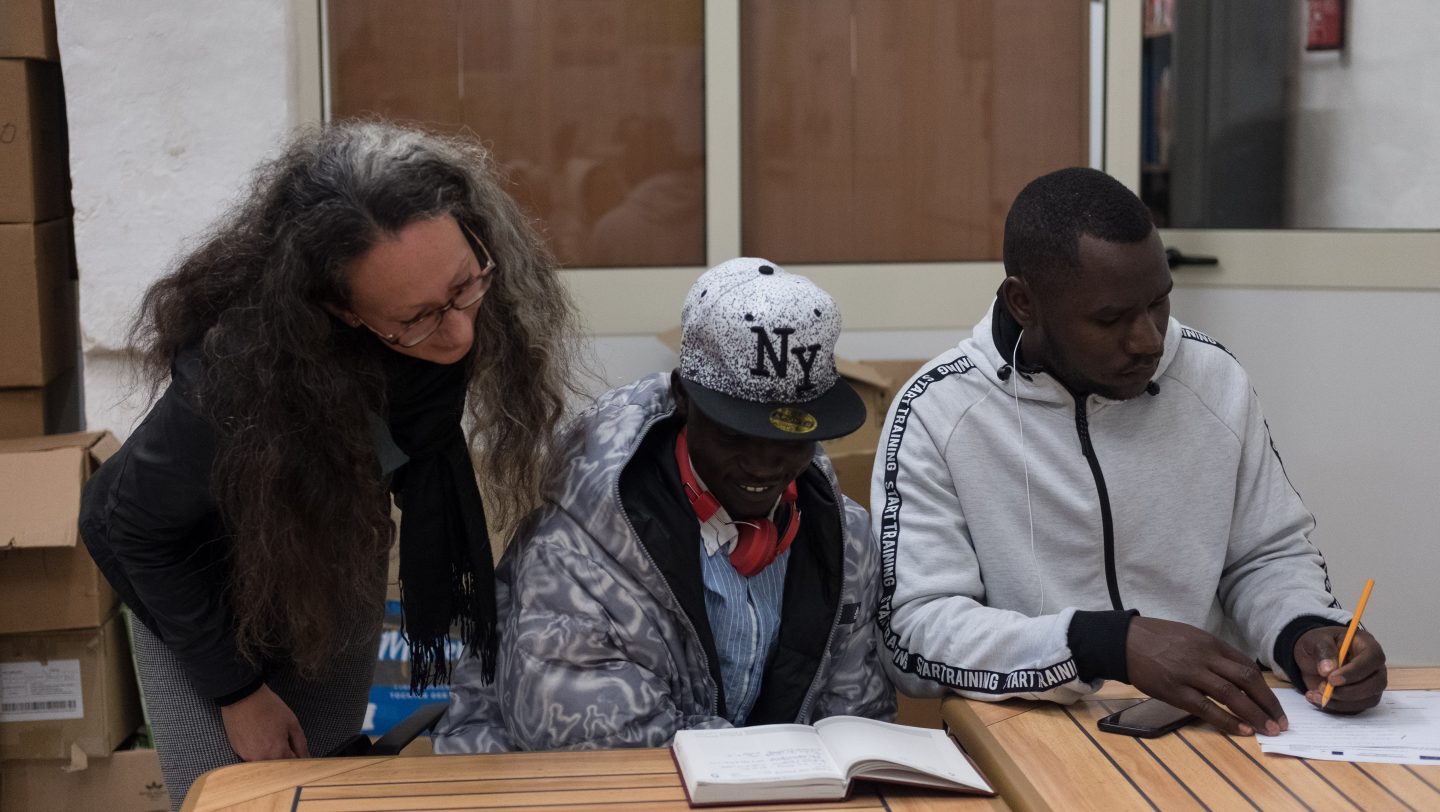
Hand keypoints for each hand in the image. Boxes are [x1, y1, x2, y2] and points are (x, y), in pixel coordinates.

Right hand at [219, 684, 308, 760]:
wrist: (243, 698)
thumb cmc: (268, 708)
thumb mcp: (292, 723)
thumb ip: (301, 744)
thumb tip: (306, 758)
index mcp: (277, 753)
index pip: (292, 766)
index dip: (297, 757)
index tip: (296, 749)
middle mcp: (261, 760)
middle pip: (278, 767)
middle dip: (284, 757)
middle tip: (281, 738)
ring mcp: (247, 758)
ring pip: (265, 764)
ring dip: (270, 755)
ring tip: (268, 735)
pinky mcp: (238, 753)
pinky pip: (252, 758)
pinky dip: (258, 751)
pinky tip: (258, 736)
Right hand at [1126, 616, 1285, 736]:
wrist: (1124, 641)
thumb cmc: (1156, 638)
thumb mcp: (1189, 636)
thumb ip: (1212, 652)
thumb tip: (1235, 673)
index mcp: (1210, 642)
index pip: (1246, 666)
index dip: (1264, 688)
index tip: (1273, 704)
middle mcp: (1204, 656)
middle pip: (1246, 680)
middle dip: (1267, 702)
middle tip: (1280, 721)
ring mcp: (1189, 673)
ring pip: (1231, 695)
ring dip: (1254, 714)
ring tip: (1269, 730)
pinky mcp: (1175, 690)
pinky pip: (1206, 708)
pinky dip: (1227, 721)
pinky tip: (1242, 730)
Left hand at [1293, 626, 1386, 712]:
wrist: (1312, 656)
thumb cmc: (1319, 644)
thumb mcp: (1316, 640)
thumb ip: (1323, 651)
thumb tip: (1328, 669)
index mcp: (1367, 645)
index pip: (1372, 659)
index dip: (1355, 671)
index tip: (1332, 679)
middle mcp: (1374, 666)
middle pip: (1376, 683)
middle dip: (1349, 691)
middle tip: (1323, 688)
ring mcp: (1371, 684)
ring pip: (1368, 699)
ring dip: (1341, 701)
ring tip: (1315, 693)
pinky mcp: (1362, 698)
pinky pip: (1355, 708)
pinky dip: (1335, 707)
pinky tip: (1316, 698)